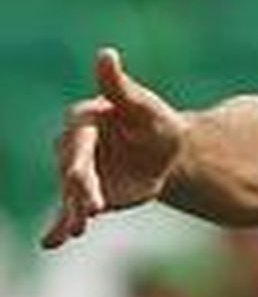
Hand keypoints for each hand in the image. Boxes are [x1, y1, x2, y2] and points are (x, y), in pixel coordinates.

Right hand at [42, 48, 183, 248]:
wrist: (167, 153)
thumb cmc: (156, 123)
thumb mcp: (145, 107)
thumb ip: (121, 86)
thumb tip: (106, 53)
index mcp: (83, 121)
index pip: (77, 143)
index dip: (79, 161)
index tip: (80, 176)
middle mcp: (72, 147)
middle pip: (72, 172)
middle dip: (80, 190)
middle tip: (92, 209)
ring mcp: (76, 173)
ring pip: (70, 195)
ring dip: (71, 213)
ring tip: (77, 230)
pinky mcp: (83, 195)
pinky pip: (68, 211)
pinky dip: (58, 227)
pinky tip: (50, 244)